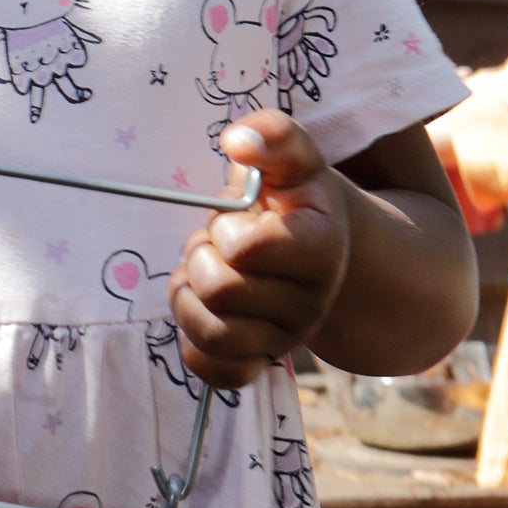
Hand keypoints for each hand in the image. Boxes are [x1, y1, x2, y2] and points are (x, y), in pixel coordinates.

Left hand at [167, 114, 349, 389]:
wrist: (320, 249)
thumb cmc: (295, 199)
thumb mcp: (294, 159)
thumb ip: (272, 137)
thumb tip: (236, 142)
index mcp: (320, 248)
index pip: (245, 250)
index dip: (225, 228)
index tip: (236, 217)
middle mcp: (310, 302)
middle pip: (219, 290)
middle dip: (200, 257)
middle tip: (214, 243)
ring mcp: (286, 338)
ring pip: (211, 333)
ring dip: (188, 296)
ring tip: (201, 272)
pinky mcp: (261, 362)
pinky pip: (214, 371)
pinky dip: (193, 343)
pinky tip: (201, 311)